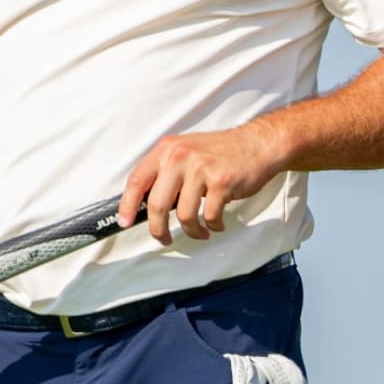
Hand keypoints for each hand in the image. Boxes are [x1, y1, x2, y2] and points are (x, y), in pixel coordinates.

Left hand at [120, 122, 289, 245]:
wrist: (257, 144)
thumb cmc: (221, 152)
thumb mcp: (186, 151)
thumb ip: (166, 172)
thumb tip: (146, 205)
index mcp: (167, 149)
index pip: (137, 180)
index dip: (127, 206)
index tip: (126, 222)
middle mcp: (181, 156)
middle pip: (157, 204)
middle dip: (159, 230)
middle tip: (165, 238)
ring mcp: (201, 168)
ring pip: (184, 215)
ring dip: (192, 231)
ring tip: (200, 231)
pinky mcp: (222, 182)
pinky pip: (209, 216)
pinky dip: (213, 225)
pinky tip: (217, 222)